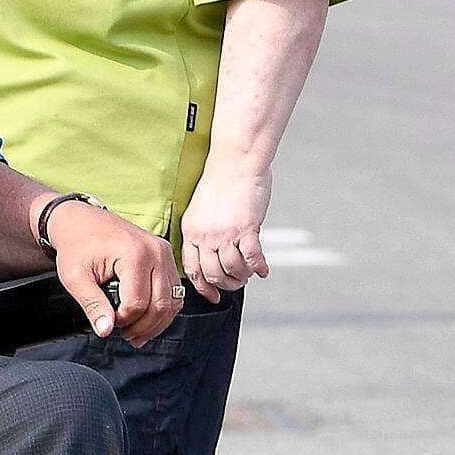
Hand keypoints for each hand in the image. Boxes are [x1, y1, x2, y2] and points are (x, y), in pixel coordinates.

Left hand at [50, 200, 180, 342]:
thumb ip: (92, 306)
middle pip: (160, 305)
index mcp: (135, 254)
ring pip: (172, 301)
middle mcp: (155, 252)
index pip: (138, 304)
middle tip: (124, 334)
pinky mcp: (165, 255)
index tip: (107, 322)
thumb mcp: (76, 278)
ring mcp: (164, 252)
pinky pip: (174, 290)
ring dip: (156, 322)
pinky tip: (147, 318)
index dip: (122, 321)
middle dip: (143, 327)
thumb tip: (105, 331)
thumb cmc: (76, 244)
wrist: (79, 220)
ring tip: (136, 332)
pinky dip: (163, 309)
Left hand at [177, 158, 273, 303]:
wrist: (236, 159)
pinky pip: (252, 259)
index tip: (213, 294)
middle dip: (227, 284)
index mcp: (191, 230)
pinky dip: (259, 268)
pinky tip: (263, 269)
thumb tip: (216, 252)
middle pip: (213, 274)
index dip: (203, 286)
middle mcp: (205, 235)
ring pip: (232, 270)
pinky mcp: (245, 229)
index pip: (192, 269)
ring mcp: (224, 234)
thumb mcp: (201, 209)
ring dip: (243, 277)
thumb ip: (206, 231)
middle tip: (237, 282)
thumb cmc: (222, 178)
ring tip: (250, 273)